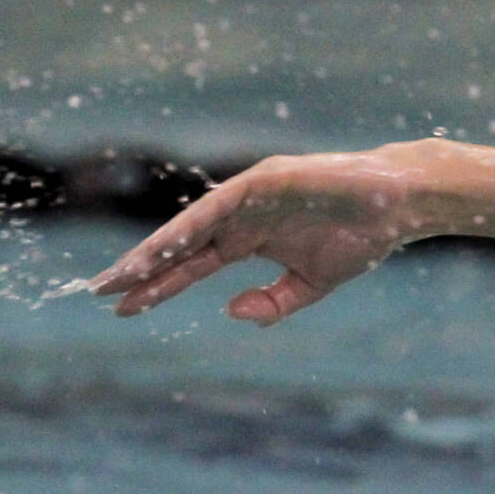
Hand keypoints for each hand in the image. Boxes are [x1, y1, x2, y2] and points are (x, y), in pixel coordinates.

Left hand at [89, 147, 434, 322]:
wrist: (396, 206)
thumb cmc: (358, 238)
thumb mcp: (309, 285)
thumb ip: (272, 303)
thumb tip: (231, 313)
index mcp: (245, 239)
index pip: (189, 266)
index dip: (156, 287)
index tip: (122, 308)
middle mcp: (238, 215)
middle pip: (178, 246)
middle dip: (140, 269)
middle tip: (98, 291)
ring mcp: (247, 195)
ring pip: (189, 226)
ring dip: (156, 250)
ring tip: (122, 273)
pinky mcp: (262, 180)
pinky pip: (217, 208)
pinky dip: (189, 227)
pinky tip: (164, 247)